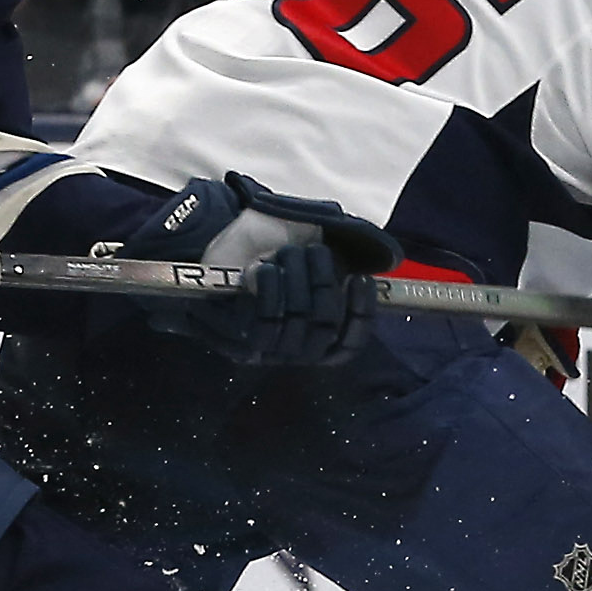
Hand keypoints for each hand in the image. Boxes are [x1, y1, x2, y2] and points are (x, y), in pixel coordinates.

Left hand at [126, 172, 398, 364]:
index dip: (361, 316)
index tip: (361, 279)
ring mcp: (264, 349)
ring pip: (297, 324)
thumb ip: (342, 248)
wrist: (209, 243)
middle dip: (323, 282)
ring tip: (284, 255)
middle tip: (312, 251)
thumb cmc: (264, 244)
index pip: (348, 345)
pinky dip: (269, 291)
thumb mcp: (308, 241)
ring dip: (295, 282)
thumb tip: (381, 255)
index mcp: (314, 336)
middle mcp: (292, 350)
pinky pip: (263, 323)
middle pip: (325, 328)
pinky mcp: (234, 339)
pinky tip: (264, 269)